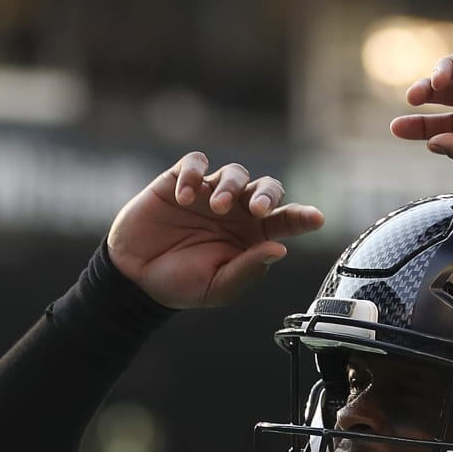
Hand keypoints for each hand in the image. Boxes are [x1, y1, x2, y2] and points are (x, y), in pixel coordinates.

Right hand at [107, 152, 324, 309]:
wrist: (135, 278)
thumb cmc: (180, 285)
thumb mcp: (218, 287)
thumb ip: (248, 269)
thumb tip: (280, 250)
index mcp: (251, 237)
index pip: (285, 220)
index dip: (302, 217)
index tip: (316, 219)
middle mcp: (235, 211)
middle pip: (266, 188)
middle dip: (267, 194)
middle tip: (256, 210)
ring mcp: (208, 193)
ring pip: (234, 173)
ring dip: (229, 186)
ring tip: (214, 207)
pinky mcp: (179, 181)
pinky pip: (195, 164)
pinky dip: (193, 174)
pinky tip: (185, 195)